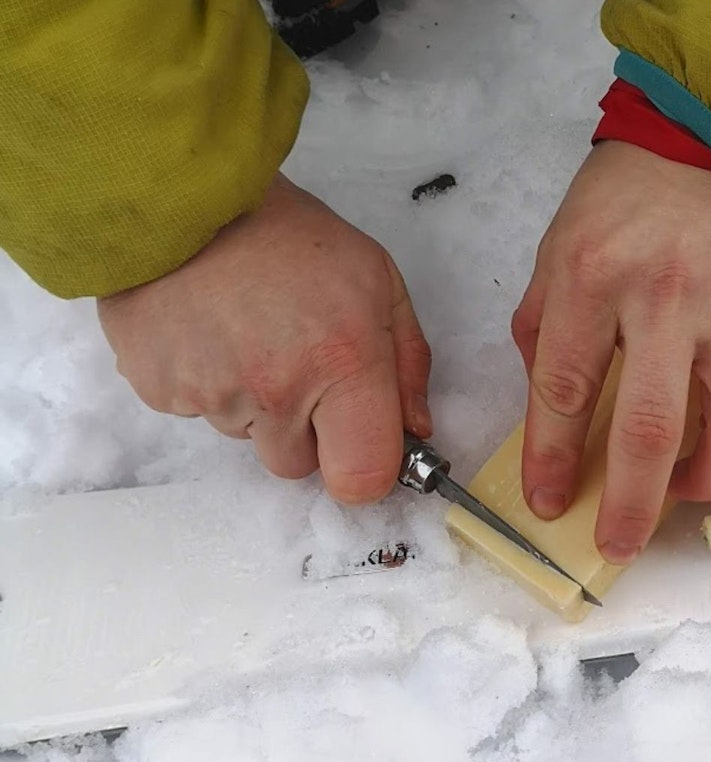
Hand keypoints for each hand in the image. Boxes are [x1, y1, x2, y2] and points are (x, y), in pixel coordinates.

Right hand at [97, 172, 432, 503]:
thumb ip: (408, 362)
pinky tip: (211, 331)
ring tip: (250, 332)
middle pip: (300, 465)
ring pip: (248, 437)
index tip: (365, 442)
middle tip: (298, 360)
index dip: (367, 469)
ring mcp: (212, 395)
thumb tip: (413, 430)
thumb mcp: (377, 279)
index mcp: (342, 364)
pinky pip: (199, 413)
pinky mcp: (160, 390)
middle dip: (307, 429)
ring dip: (256, 403)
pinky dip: (208, 383)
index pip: (362, 479)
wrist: (184, 197)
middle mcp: (276, 392)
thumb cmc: (291, 235)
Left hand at [512, 141, 710, 563]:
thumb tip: (552, 411)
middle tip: (619, 542)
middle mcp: (665, 297)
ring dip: (709, 480)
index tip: (549, 502)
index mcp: (593, 277)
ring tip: (684, 498)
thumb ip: (548, 326)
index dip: (554, 459)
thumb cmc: (628, 194)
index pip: (565, 389)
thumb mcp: (562, 245)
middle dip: (632, 503)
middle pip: (651, 426)